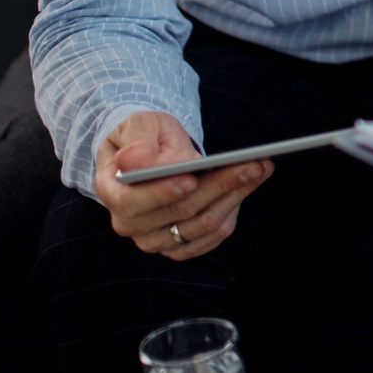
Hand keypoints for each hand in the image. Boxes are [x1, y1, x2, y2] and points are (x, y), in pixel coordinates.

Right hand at [93, 111, 271, 260]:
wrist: (154, 154)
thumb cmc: (146, 137)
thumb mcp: (138, 125)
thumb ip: (137, 140)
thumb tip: (133, 161)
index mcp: (112, 193)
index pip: (135, 202)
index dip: (163, 192)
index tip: (192, 178)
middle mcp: (130, 224)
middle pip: (181, 211)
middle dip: (219, 185)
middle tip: (252, 164)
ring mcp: (155, 239)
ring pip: (203, 224)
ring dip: (236, 195)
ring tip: (260, 168)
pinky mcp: (181, 246)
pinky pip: (213, 236)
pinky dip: (234, 209)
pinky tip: (249, 184)